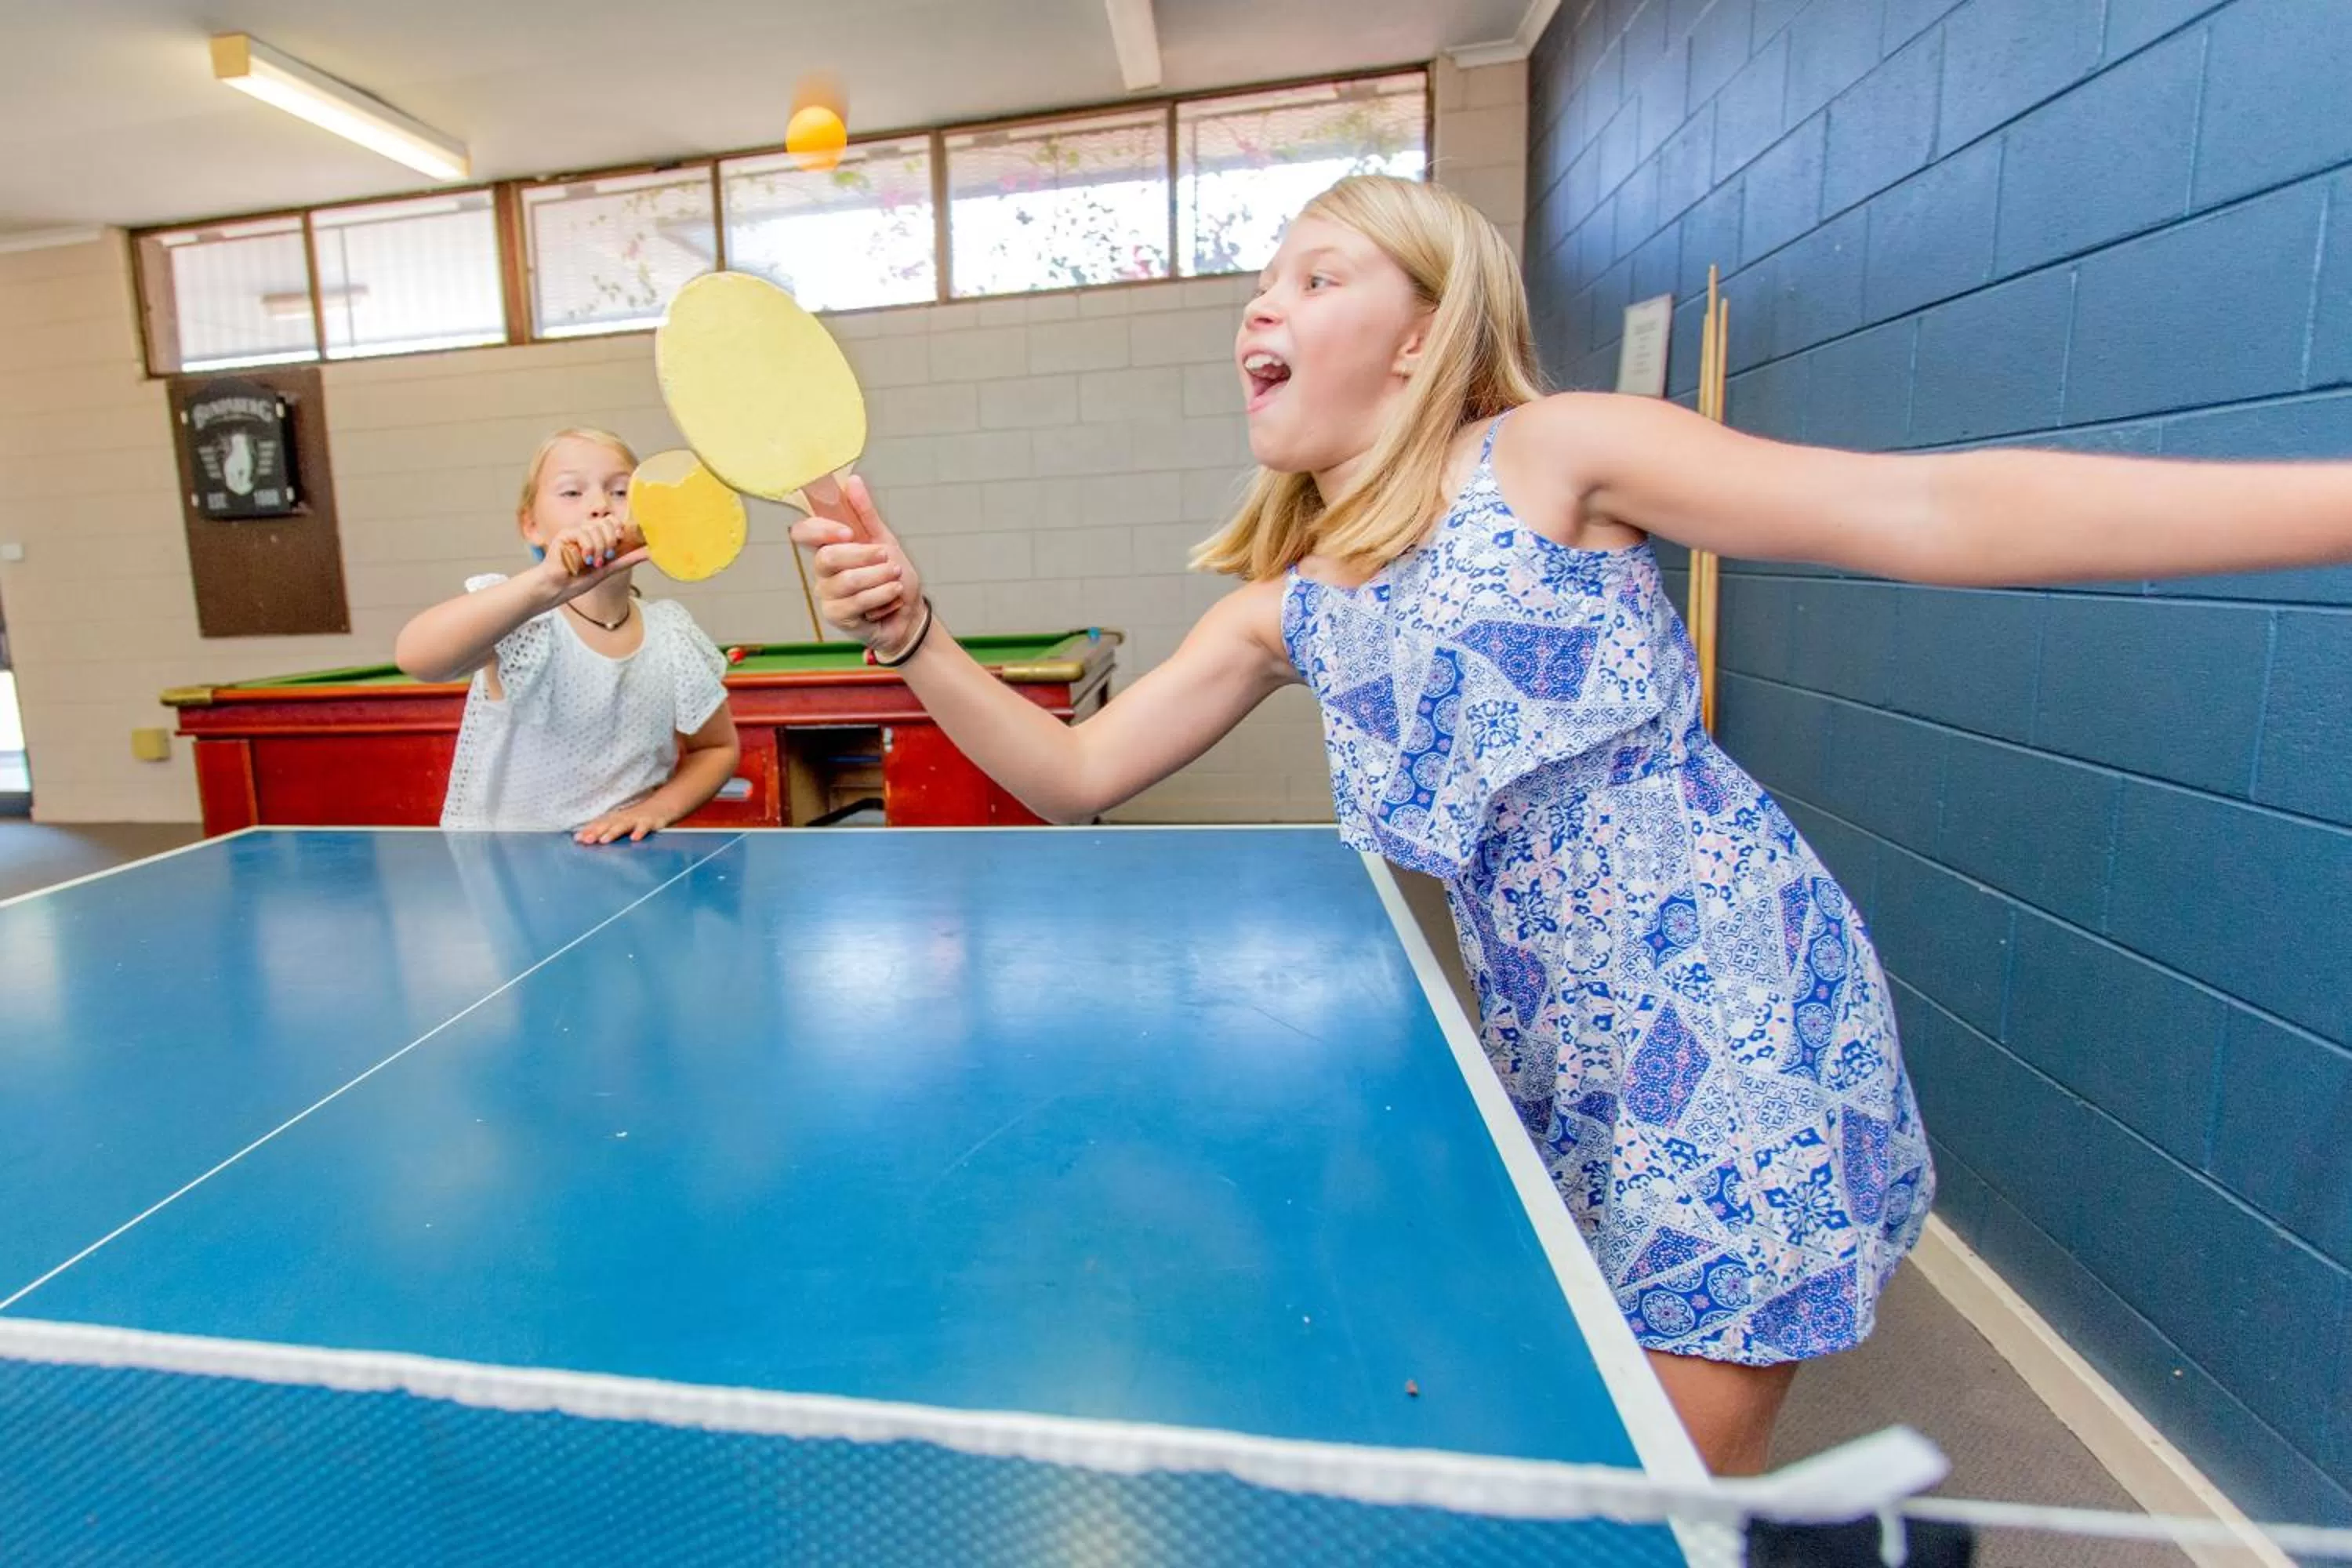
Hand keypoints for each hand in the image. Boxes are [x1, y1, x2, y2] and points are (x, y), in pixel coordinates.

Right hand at [535, 517, 648, 601]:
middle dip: (610, 541)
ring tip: (593, 563)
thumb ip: (628, 559)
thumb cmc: (580, 579)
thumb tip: (650, 553)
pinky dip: (588, 547)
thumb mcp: (609, 568)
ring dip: (599, 549)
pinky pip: (583, 532)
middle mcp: (587, 532)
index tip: (621, 539)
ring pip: (596, 528)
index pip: (612, 522)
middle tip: (606, 558)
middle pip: (606, 522)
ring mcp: (576, 532)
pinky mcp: (565, 534)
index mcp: (598, 537)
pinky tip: (585, 559)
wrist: (560, 588)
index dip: (619, 527)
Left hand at [575, 806, 667, 844]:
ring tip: (604, 840)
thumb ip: (604, 830)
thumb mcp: (620, 823)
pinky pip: (644, 827)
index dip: (588, 831)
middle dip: (596, 832)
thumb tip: (582, 838)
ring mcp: (636, 819)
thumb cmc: (637, 818)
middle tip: (586, 841)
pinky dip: (639, 832)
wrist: (661, 807)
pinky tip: (634, 839)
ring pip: (623, 825)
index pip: (598, 824)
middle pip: (607, 824)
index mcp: (614, 819)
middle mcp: (623, 818)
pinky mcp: (649, 822)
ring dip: (613, 832)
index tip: (576, 839)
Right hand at [790, 475, 924, 653]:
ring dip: (879, 576)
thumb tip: (852, 481)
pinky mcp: (837, 616)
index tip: (848, 532)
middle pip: (827, 557)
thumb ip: (865, 513)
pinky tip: (894, 595)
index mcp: (829, 546)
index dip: (819, 529)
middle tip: (887, 556)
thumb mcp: (883, 539)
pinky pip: (857, 602)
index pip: (803, 532)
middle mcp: (823, 570)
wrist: (910, 613)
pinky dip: (882, 595)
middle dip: (864, 555)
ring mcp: (828, 594)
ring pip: (847, 580)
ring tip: (895, 577)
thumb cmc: (893, 576)